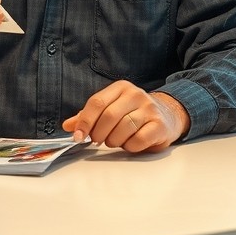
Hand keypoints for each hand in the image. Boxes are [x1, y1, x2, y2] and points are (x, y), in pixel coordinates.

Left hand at [62, 80, 189, 153]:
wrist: (167, 116)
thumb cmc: (133, 114)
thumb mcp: (111, 109)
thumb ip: (89, 116)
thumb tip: (68, 126)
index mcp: (121, 88)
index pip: (97, 102)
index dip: (84, 121)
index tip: (77, 136)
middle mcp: (136, 94)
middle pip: (108, 116)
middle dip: (99, 133)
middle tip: (99, 140)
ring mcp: (149, 109)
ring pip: (123, 129)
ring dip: (114, 141)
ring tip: (115, 141)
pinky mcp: (159, 125)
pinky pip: (138, 140)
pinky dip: (129, 147)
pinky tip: (131, 144)